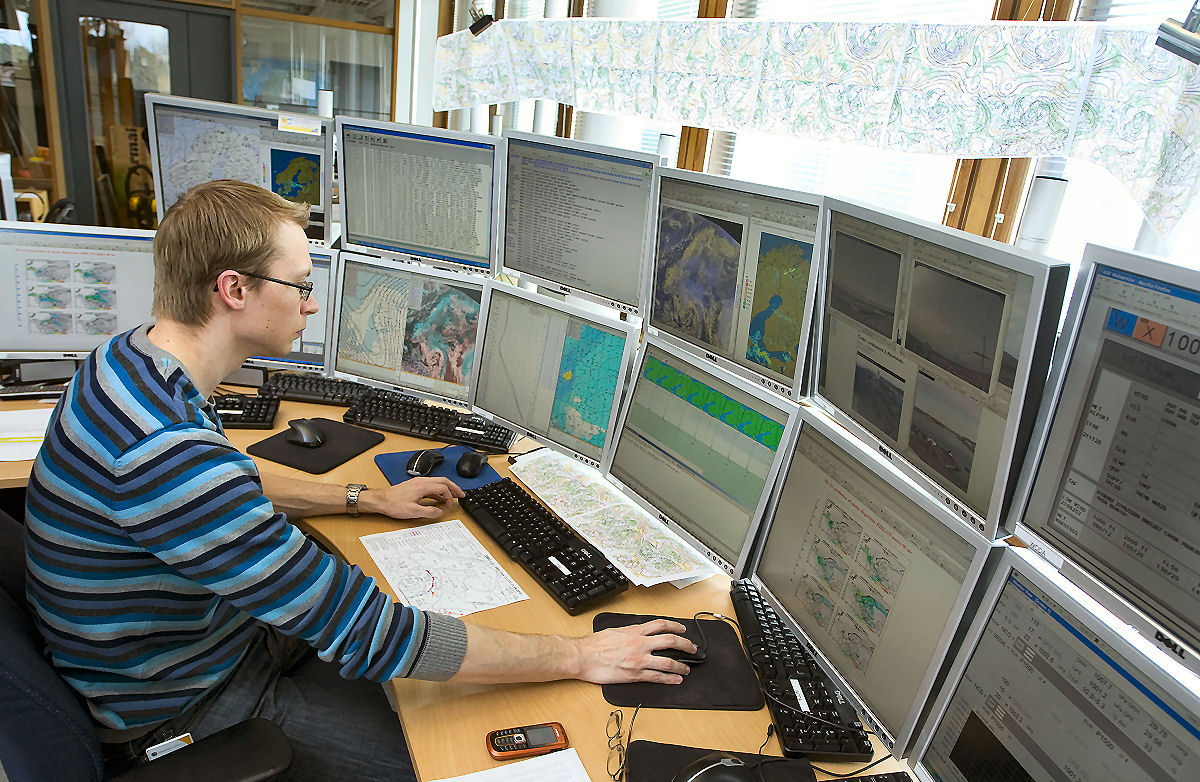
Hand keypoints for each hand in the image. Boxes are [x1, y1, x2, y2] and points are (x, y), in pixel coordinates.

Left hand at [361, 477, 464, 519]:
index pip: (443, 488)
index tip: (450, 505)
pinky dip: (438, 490)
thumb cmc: (393, 504)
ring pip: (437, 482)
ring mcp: (418, 483)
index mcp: (422, 486)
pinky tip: (439, 497)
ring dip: (446, 488)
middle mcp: (421, 481)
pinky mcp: (414, 486)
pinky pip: (431, 485)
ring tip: (453, 495)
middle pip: (443, 481)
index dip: (449, 497)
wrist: (380, 500)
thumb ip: (428, 511)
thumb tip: (439, 512)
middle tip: (461, 494)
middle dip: (454, 488)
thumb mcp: (413, 512)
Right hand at [574, 619, 696, 684]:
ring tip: (686, 669)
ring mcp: (639, 660)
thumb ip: (630, 631)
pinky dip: (669, 679)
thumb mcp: (615, 630)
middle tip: (692, 649)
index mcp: (635, 631)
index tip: (682, 628)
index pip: (661, 625)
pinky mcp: (635, 674)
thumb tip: (639, 631)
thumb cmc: (594, 644)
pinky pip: (657, 677)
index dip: (675, 625)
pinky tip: (676, 680)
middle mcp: (640, 644)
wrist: (582, 656)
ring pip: (668, 661)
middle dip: (685, 644)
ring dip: (680, 666)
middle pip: (670, 641)